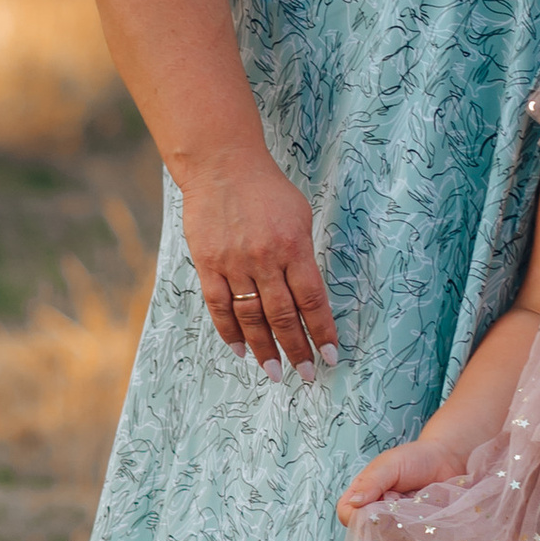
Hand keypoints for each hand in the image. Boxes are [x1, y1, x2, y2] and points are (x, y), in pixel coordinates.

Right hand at [178, 147, 337, 370]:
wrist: (222, 166)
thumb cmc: (267, 190)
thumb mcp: (299, 216)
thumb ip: (303, 256)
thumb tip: (308, 296)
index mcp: (293, 246)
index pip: (312, 299)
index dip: (322, 331)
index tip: (330, 355)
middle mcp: (265, 259)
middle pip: (283, 315)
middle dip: (297, 349)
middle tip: (306, 374)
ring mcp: (234, 264)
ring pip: (251, 317)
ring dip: (265, 349)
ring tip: (275, 372)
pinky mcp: (208, 264)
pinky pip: (219, 306)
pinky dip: (230, 332)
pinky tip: (241, 350)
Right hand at [336, 435, 470, 526]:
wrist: (447, 460)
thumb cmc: (415, 458)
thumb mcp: (390, 464)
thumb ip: (372, 482)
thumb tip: (354, 502)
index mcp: (363, 495)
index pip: (347, 516)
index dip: (358, 516)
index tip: (380, 503)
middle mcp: (376, 514)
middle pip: (370, 534)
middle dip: (388, 521)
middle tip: (404, 501)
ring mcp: (396, 527)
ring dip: (406, 529)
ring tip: (420, 507)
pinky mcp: (415, 536)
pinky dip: (421, 538)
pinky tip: (430, 519)